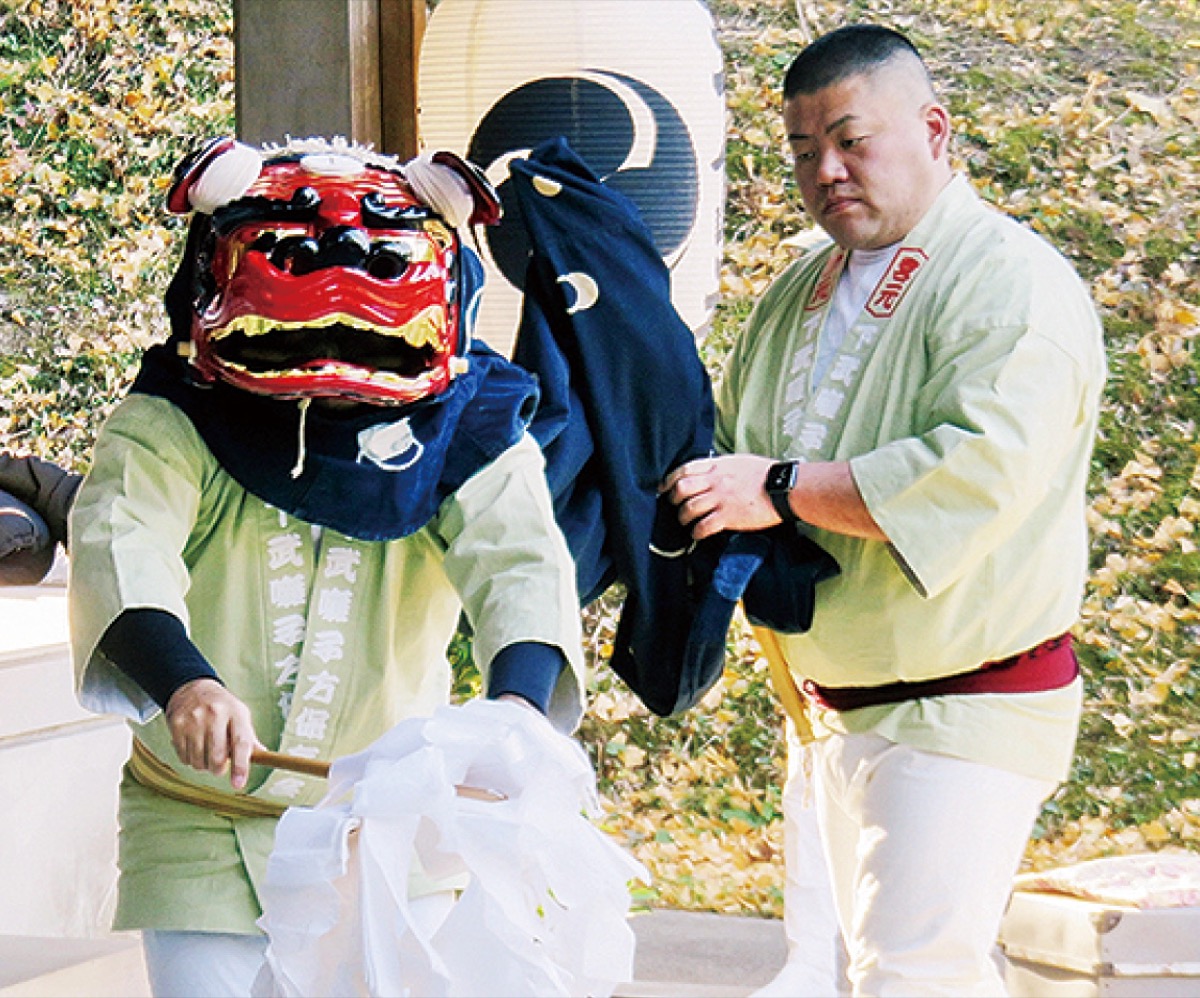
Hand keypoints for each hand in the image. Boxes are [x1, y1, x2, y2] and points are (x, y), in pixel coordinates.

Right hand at [164, 678, 262, 789]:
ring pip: (199, 762)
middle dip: (219, 769)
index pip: (241, 743)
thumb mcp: (240, 716)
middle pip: (217, 757)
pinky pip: (184, 758)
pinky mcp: (177, 725)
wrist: (193, 688)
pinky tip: (194, 746)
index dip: (241, 766)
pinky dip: (190, 759)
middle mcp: (215, 715)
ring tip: (206, 751)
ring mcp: (194, 720)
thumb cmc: (222, 707)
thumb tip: (264, 756)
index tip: (238, 784)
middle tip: (219, 765)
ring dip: (203, 765)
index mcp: (236, 713)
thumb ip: (249, 738)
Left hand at [661, 454, 779, 539]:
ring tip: (686, 522)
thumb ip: (721, 466)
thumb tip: (709, 471)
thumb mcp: (739, 461)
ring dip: (683, 517)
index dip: (670, 479)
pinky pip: (703, 526)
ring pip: (689, 509)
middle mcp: (715, 481)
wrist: (783, 488)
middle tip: (674, 505)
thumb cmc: (765, 474)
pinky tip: (697, 534)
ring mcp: (721, 499)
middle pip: (681, 489)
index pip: (685, 469)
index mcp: (717, 466)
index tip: (664, 487)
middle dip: (673, 499)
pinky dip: (696, 532)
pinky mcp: (728, 516)